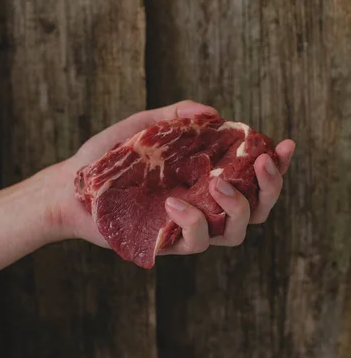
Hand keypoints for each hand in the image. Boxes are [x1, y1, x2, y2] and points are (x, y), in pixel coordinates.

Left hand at [48, 101, 294, 256]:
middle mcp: (203, 205)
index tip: (286, 145)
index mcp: (205, 179)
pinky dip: (192, 221)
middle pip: (256, 209)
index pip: (251, 177)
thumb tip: (212, 112)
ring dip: (237, 207)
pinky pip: (194, 242)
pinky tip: (175, 201)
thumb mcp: (142, 127)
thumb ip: (175, 117)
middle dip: (270, 188)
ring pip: (234, 232)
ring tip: (218, 183)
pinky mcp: (167, 244)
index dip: (276, 166)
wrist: (71, 186)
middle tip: (261, 164)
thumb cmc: (108, 159)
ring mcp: (187, 227)